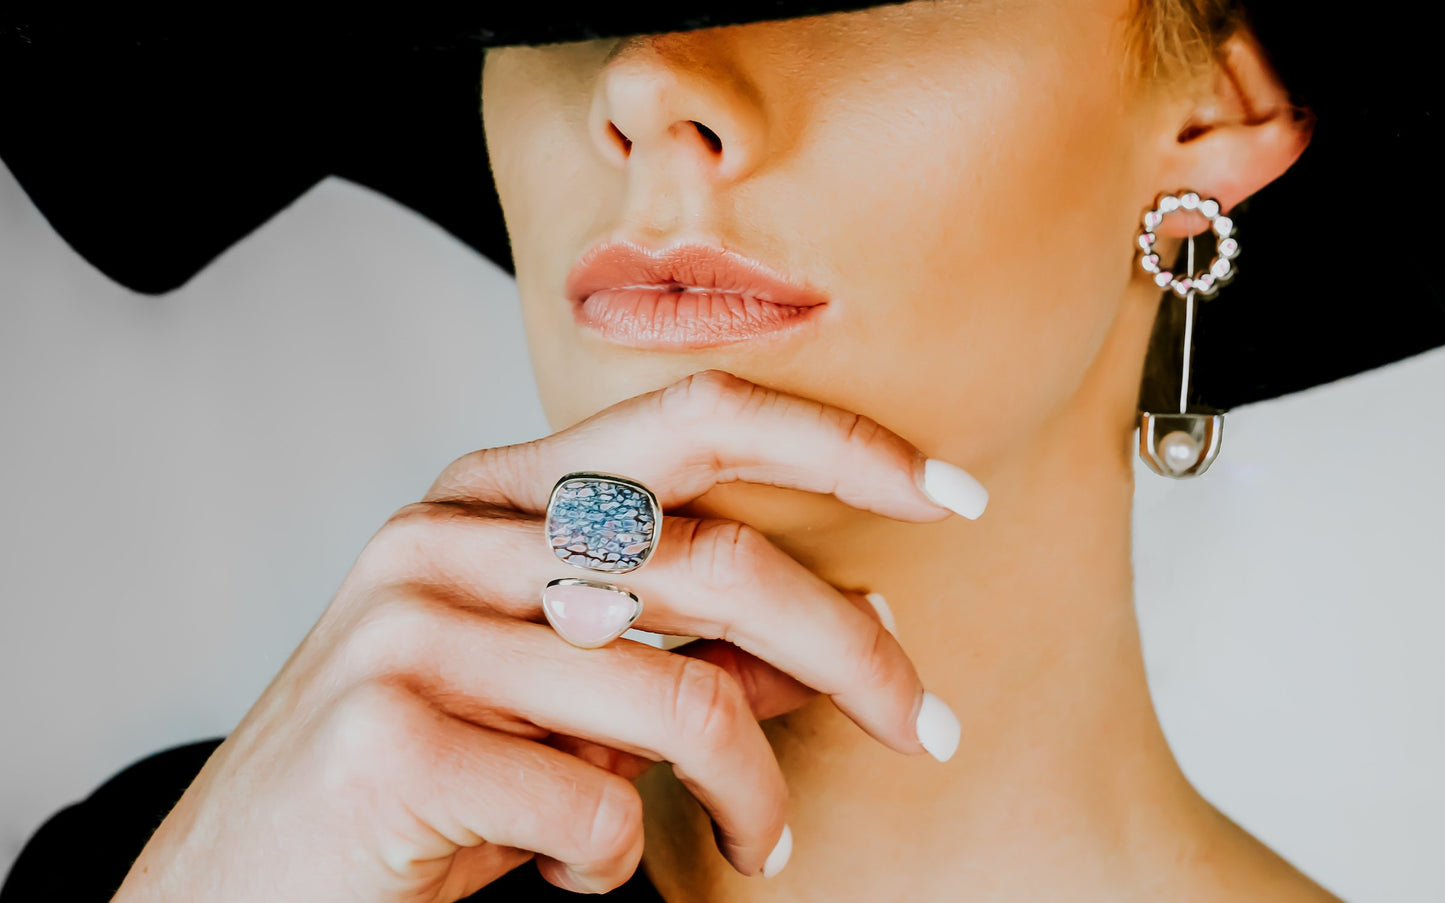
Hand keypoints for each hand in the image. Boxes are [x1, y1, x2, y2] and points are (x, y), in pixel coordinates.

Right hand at [112, 370, 983, 900]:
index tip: (954, 494)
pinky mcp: (387, 739)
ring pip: (668, 698)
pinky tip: (574, 871)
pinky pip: (586, 804)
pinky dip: (612, 860)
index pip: (696, 416)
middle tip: (930, 728)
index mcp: (493, 491)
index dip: (839, 442)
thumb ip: (693, 649)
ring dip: (747, 792)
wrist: (237, 875)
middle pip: (710, 558)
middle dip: (852, 650)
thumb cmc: (423, 766)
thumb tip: (854, 626)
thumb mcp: (565, 693)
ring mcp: (407, 629)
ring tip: (758, 844)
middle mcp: (446, 533)